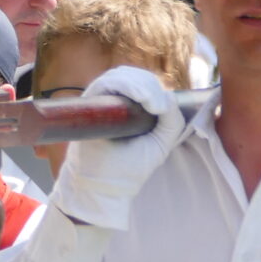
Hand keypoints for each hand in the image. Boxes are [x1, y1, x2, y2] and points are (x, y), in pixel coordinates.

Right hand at [51, 65, 182, 231]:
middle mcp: (113, 100)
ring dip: (141, 85)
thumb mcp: (161, 143)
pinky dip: (126, 85)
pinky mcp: (88, 103)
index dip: (154, 88)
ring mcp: (99, 100)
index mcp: (130, 107)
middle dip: (150, 87)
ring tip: (153, 105)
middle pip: (133, 75)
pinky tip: (142, 99)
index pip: (143, 82)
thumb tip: (169, 95)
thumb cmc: (128, 167)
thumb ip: (172, 121)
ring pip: (121, 76)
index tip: (163, 108)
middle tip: (159, 107)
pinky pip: (106, 83)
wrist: (103, 185)